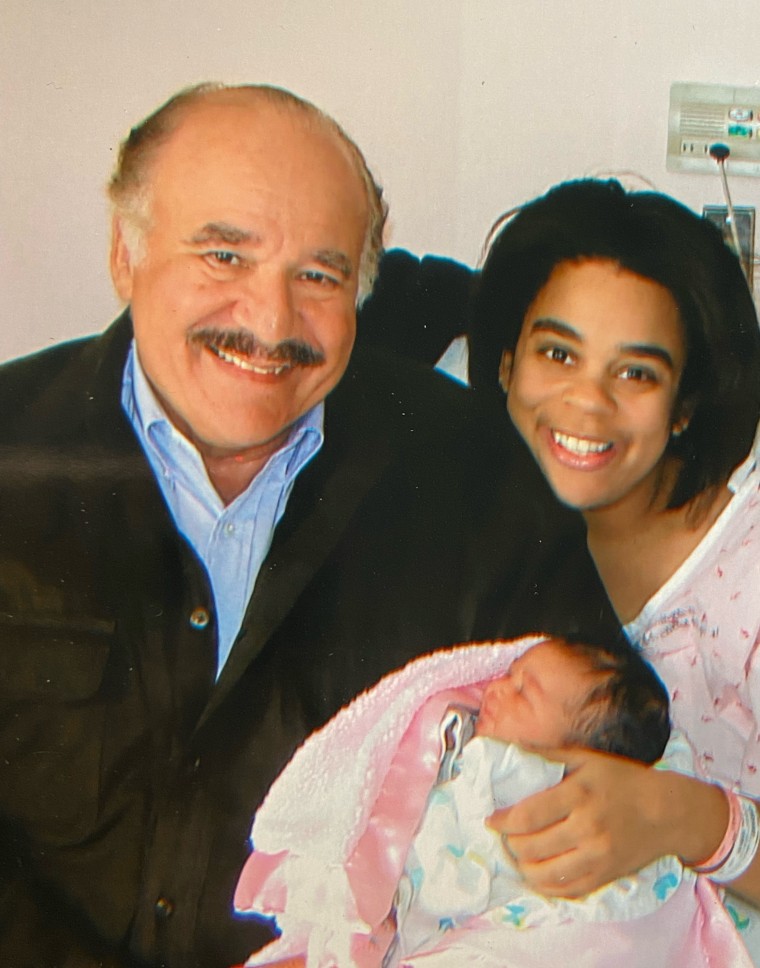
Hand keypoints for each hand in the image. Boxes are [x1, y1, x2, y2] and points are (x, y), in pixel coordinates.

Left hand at [487, 747, 726, 897]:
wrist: (667, 812)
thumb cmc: (623, 780)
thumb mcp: (586, 759)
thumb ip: (547, 756)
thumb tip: (510, 750)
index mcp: (579, 795)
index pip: (528, 815)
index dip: (503, 821)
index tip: (491, 819)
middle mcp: (587, 829)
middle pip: (531, 847)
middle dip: (510, 843)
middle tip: (505, 835)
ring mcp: (597, 858)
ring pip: (543, 874)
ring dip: (522, 866)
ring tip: (517, 853)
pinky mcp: (604, 878)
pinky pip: (565, 891)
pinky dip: (543, 885)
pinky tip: (536, 872)